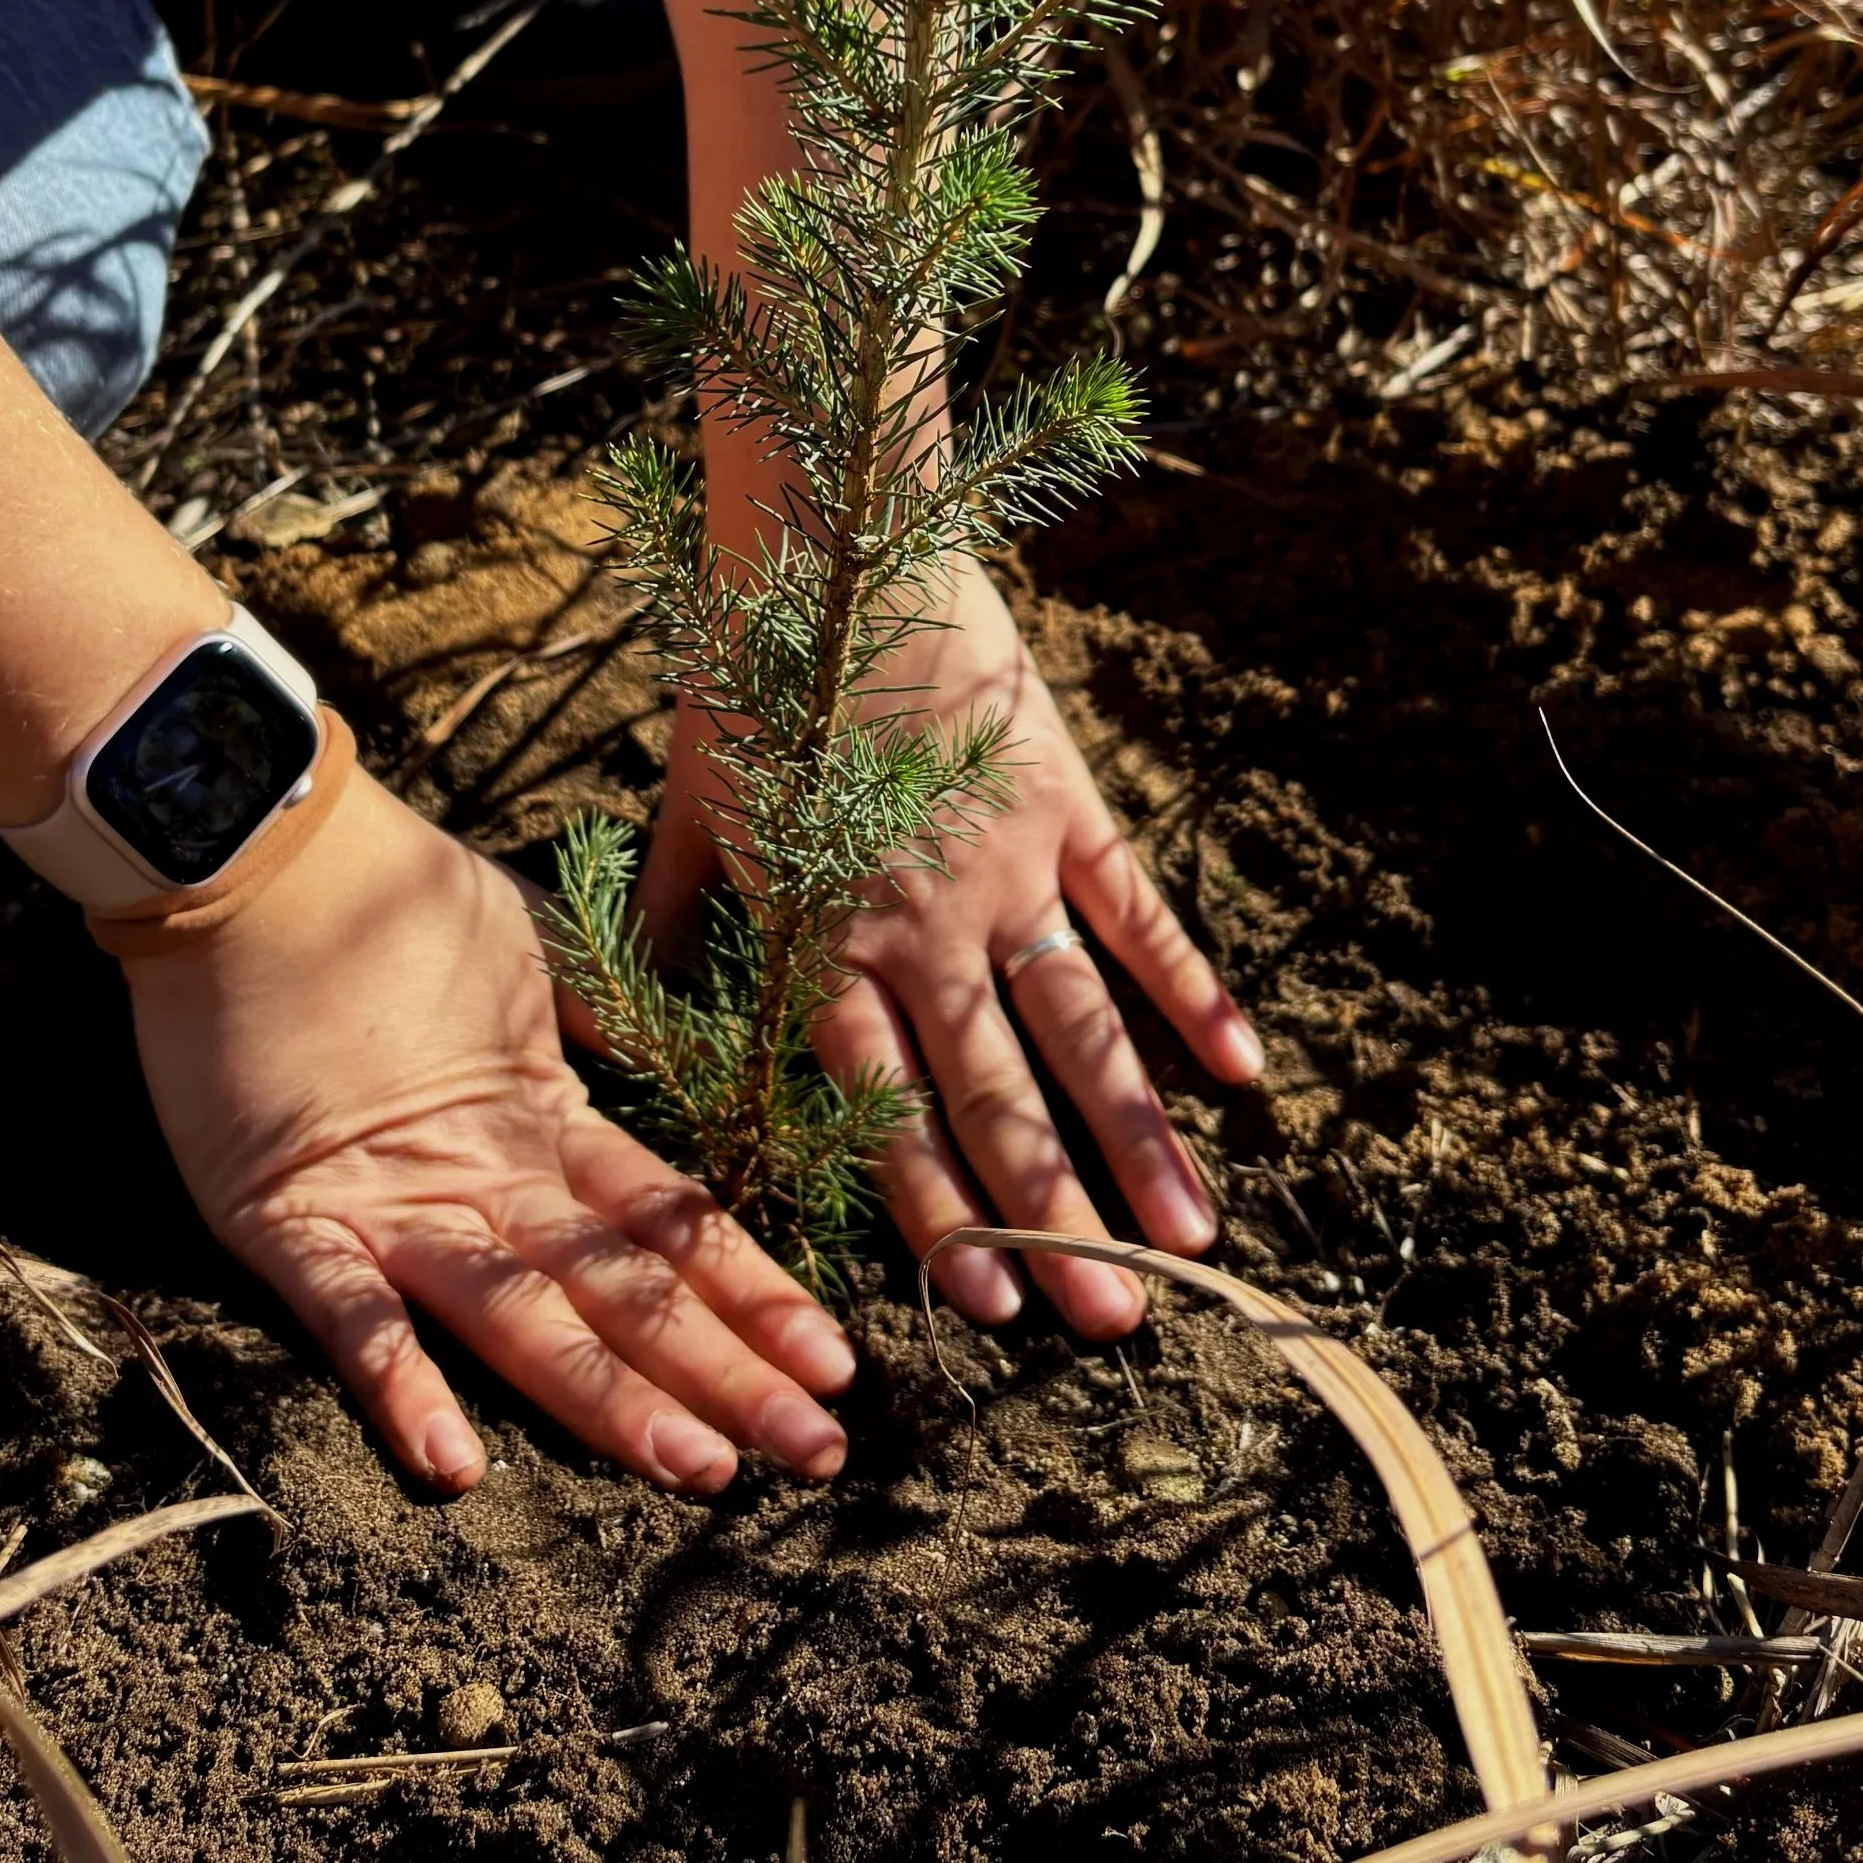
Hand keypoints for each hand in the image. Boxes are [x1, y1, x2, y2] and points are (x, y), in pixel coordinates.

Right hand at [123, 764, 856, 1493]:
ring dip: (613, 1398)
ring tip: (702, 1470)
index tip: (838, 1362)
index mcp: (544, 1117)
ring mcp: (394, 1201)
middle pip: (624, 1288)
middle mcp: (487, 1175)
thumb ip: (602, 1013)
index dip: (756, 1293)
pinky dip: (399, 1388)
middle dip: (727, 1373)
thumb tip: (683, 1047)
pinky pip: (350, 1317)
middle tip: (820, 1453)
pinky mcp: (292, 1218)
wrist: (252, 850)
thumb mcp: (529, 944)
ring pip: (524, 1316)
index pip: (671, 1222)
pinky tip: (454, 1467)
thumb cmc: (385, 891)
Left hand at [642, 551, 1264, 1339]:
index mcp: (822, 935)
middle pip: (999, 1092)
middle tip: (1119, 1323)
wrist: (835, 538)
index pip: (883, 1106)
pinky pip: (1140, 914)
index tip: (988, 1307)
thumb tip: (618, 1029)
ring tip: (1195, 1239)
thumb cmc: (746, 673)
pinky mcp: (1066, 801)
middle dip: (1060, 1221)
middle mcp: (920, 922)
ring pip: (1083, 1027)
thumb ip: (671, 926)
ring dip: (1140, 1139)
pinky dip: (1194, 992)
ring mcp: (1006, 865)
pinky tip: (1244, 1074)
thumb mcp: (688, 807)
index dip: (939, 1212)